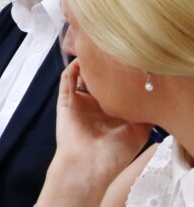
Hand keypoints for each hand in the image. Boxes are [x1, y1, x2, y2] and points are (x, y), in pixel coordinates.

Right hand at [36, 61, 153, 205]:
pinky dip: (73, 68)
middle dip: (105, 68)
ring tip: (97, 52)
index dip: (122, 77)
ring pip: (82, 77)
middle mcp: (96, 106)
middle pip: (99, 80)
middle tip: (113, 54)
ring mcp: (80, 102)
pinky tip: (83, 59)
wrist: (91, 163)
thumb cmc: (115, 152)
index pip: (116, 89)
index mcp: (112, 113)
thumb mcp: (139, 131)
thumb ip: (143, 112)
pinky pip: (67, 80)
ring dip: (88, 65)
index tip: (130, 64)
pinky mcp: (66, 100)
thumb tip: (150, 94)